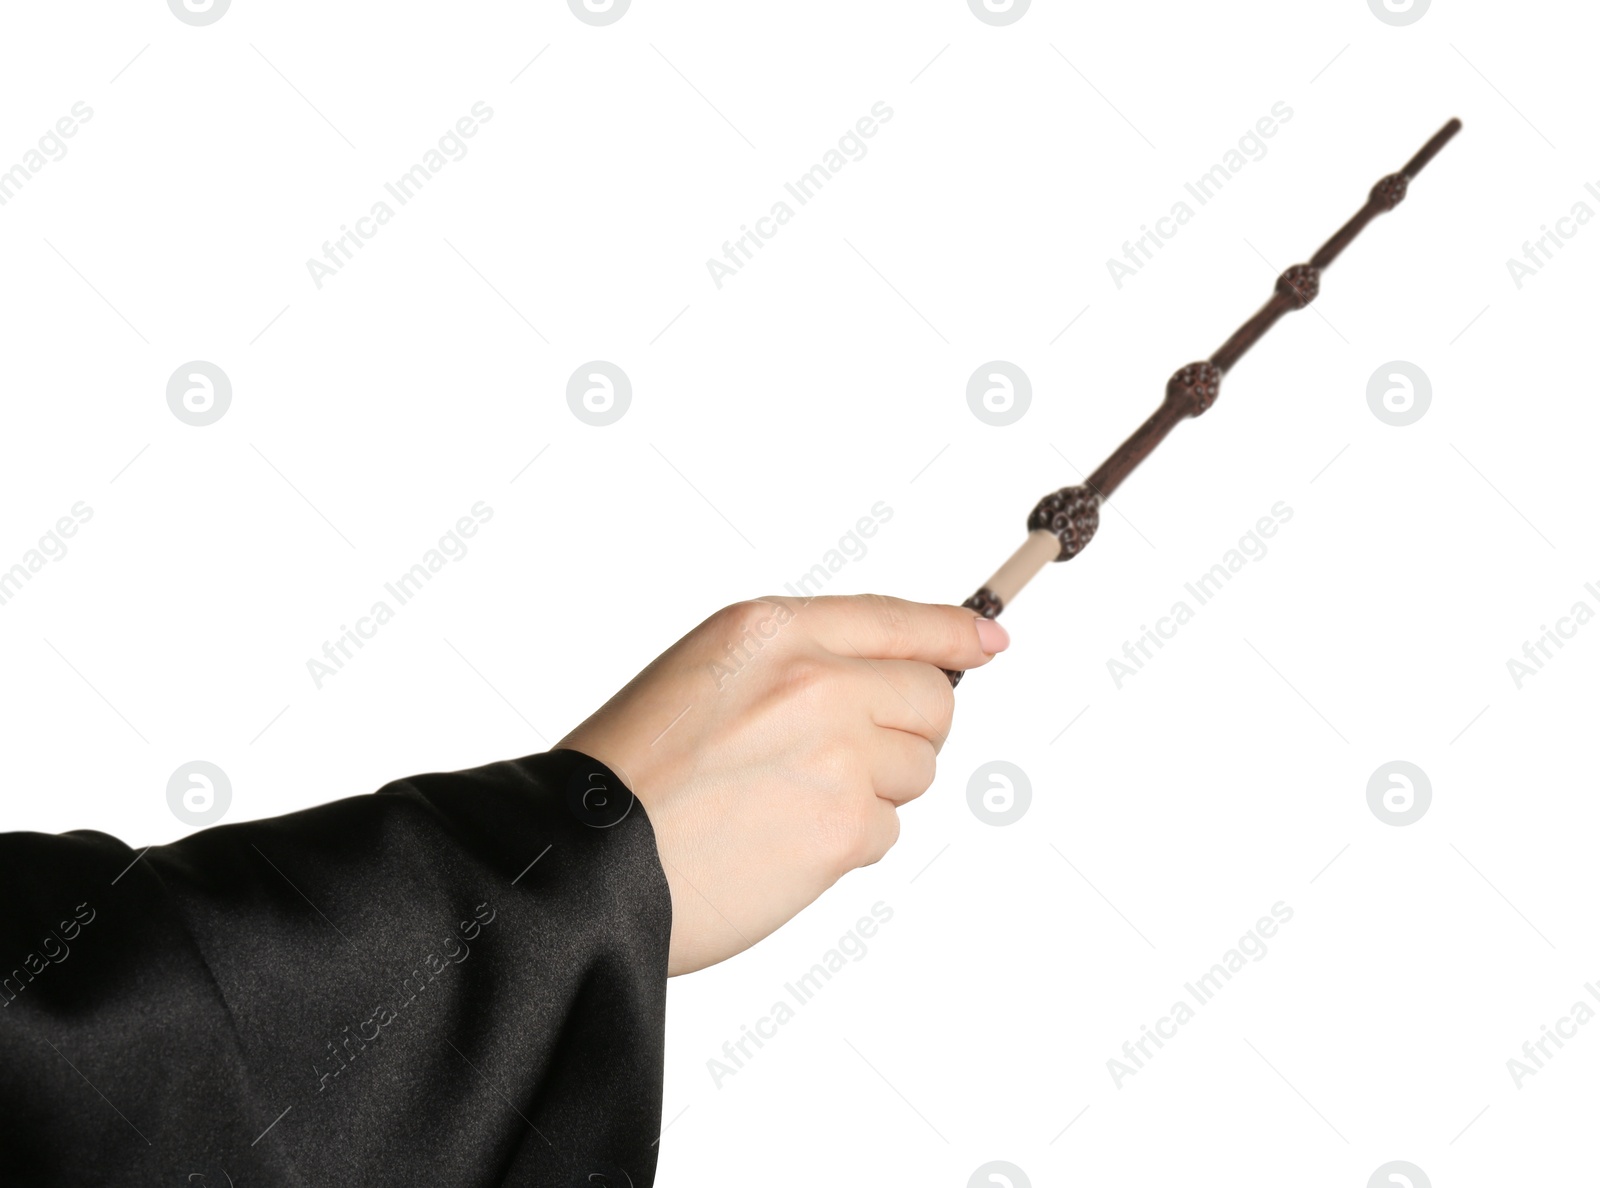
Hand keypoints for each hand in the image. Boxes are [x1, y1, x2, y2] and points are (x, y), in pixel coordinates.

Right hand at [557, 594, 1009, 975]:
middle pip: (930, 699)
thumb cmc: (631, 773)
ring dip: (871, 791)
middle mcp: (815, 678)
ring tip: (787, 805)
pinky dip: (847, 844)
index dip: (952, 632)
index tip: (988, 642)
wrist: (584, 858)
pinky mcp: (844, 828)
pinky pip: (886, 832)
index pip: (894, 619)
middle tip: (845, 760)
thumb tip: (895, 681)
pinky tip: (781, 844)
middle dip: (905, 730)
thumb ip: (794, 664)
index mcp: (769, 628)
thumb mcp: (702, 674)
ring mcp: (837, 752)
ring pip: (915, 770)